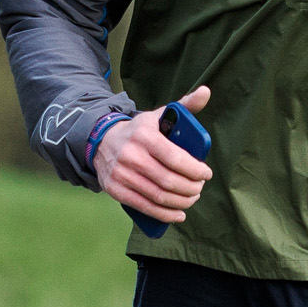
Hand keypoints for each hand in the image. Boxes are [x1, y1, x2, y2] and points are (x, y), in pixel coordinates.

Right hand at [94, 85, 211, 225]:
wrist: (101, 141)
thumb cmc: (139, 131)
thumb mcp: (158, 115)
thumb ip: (184, 105)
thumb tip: (206, 92)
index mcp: (145, 136)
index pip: (175, 158)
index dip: (195, 170)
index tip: (206, 174)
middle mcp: (131, 155)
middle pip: (169, 180)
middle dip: (191, 188)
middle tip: (199, 188)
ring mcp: (121, 174)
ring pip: (159, 196)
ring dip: (181, 202)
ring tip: (192, 198)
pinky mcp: (115, 190)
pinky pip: (144, 207)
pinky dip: (165, 214)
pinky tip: (179, 214)